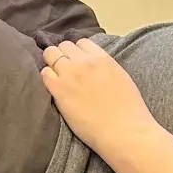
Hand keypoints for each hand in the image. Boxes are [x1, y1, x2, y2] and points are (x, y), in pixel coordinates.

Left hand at [40, 39, 157, 154]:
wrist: (122, 130)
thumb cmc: (128, 108)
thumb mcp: (120, 76)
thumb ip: (104, 66)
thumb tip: (93, 64)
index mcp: (101, 58)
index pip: (81, 42)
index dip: (78, 52)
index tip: (78, 61)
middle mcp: (83, 62)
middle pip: (63, 46)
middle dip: (63, 55)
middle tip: (66, 69)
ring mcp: (69, 74)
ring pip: (50, 55)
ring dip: (52, 63)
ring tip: (58, 76)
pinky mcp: (58, 90)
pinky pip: (44, 73)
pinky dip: (47, 77)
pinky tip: (54, 87)